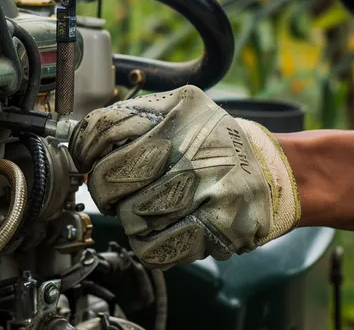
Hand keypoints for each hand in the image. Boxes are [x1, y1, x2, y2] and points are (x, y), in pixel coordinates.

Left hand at [70, 86, 299, 268]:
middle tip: (117, 193)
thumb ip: (128, 122)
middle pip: (111, 177)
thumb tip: (80, 152)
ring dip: (132, 219)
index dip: (85, 151)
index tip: (87, 162)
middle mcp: (196, 141)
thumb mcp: (175, 112)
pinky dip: (150, 244)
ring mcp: (212, 183)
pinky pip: (156, 247)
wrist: (273, 172)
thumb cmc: (210, 144)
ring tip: (152, 210)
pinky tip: (164, 230)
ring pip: (131, 216)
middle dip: (106, 192)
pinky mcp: (223, 224)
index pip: (105, 128)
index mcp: (180, 107)